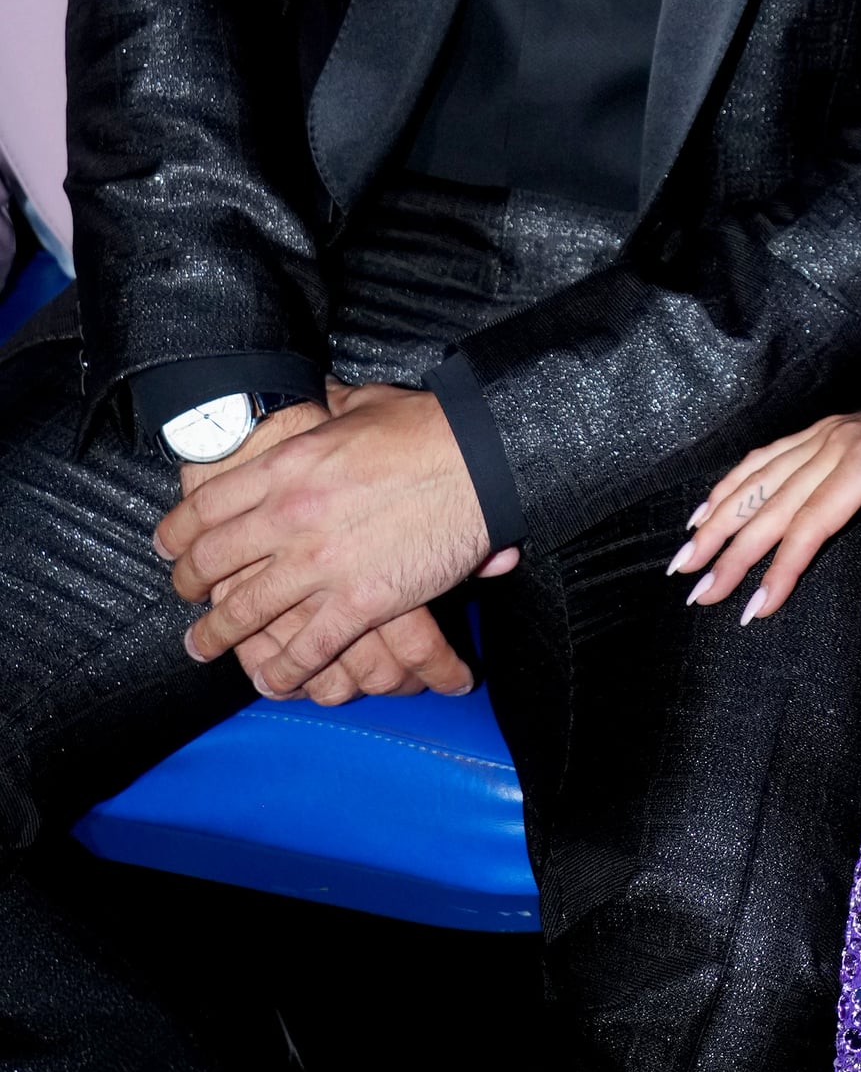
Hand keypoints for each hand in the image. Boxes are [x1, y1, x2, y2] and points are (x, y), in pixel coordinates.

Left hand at [154, 384, 511, 695]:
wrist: (479, 459)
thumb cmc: (430, 427)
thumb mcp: (366, 405)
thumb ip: (333, 407)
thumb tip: (322, 393)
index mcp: (287, 465)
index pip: (208, 507)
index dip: (178, 533)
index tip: (170, 549)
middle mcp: (289, 516)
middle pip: (215, 561)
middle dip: (189, 585)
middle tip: (185, 599)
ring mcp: (320, 563)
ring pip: (247, 610)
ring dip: (219, 634)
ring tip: (204, 647)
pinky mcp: (358, 601)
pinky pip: (306, 647)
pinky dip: (283, 669)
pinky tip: (270, 679)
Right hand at [673, 361, 860, 626]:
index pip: (809, 527)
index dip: (778, 571)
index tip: (753, 609)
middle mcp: (837, 441)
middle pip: (771, 504)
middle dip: (729, 552)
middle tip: (697, 593)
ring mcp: (828, 431)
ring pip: (759, 477)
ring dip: (719, 517)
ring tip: (685, 556)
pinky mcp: (827, 428)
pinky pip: (769, 455)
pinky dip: (735, 481)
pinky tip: (710, 506)